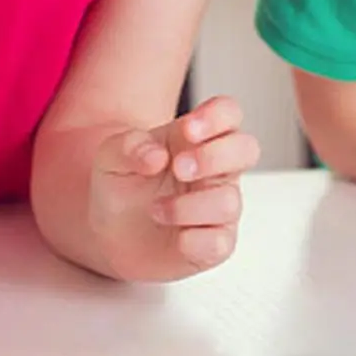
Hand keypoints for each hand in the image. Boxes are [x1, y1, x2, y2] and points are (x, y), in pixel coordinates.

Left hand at [89, 96, 259, 281]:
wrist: (109, 230)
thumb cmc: (120, 185)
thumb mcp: (110, 156)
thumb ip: (129, 146)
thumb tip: (157, 155)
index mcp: (191, 139)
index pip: (227, 113)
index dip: (217, 116)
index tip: (187, 130)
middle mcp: (213, 169)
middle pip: (246, 149)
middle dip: (214, 157)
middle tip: (178, 169)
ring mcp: (217, 205)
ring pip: (229, 201)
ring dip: (187, 206)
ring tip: (155, 209)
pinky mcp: (214, 242)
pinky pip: (220, 242)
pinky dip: (192, 240)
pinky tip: (173, 235)